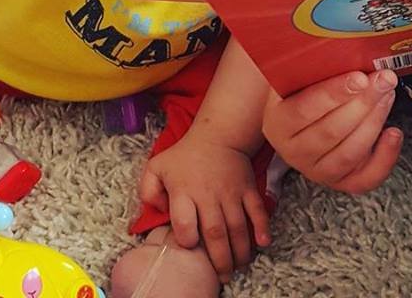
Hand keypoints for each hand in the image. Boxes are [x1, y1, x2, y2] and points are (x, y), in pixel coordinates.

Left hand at [138, 133, 270, 281]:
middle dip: (219, 259)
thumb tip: (158, 212)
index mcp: (184, 192)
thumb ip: (148, 191)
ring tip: (237, 267)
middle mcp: (208, 194)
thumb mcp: (157, 167)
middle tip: (221, 276)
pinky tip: (263, 243)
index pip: (185, 222)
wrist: (218, 134)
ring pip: (237, 227)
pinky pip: (257, 210)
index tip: (190, 246)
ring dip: (239, 251)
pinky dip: (261, 227)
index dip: (187, 239)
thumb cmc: (186, 156)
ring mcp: (231, 192)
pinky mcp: (248, 188)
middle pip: (215, 232)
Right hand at [262, 70, 403, 194]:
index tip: (360, 77)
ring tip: (388, 95)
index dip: (334, 94)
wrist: (293, 117)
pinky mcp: (340, 182)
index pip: (305, 110)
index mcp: (277, 123)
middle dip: (363, 103)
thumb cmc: (299, 91)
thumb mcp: (294, 76)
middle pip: (331, 132)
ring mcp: (317, 171)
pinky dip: (385, 157)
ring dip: (375, 121)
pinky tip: (394, 132)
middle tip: (384, 79)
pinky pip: (366, 178)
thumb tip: (340, 44)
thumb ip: (310, 65)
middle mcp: (294, 152)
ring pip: (350, 153)